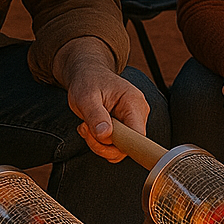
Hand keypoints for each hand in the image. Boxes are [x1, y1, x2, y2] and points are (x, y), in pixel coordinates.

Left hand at [54, 37, 149, 162]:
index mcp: (134, 103)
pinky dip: (100, 142)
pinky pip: (115, 146)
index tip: (100, 138)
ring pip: (120, 149)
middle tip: (84, 128)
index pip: (138, 136)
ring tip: (85, 126)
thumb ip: (95, 115)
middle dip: (102, 143)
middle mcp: (138, 113)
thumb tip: (105, 135)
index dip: (120, 144)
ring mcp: (133, 121)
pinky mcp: (126, 127)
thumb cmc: (88, 81)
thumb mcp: (86, 96)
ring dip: (98, 143)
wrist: (88, 74)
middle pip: (127, 146)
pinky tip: (90, 128)